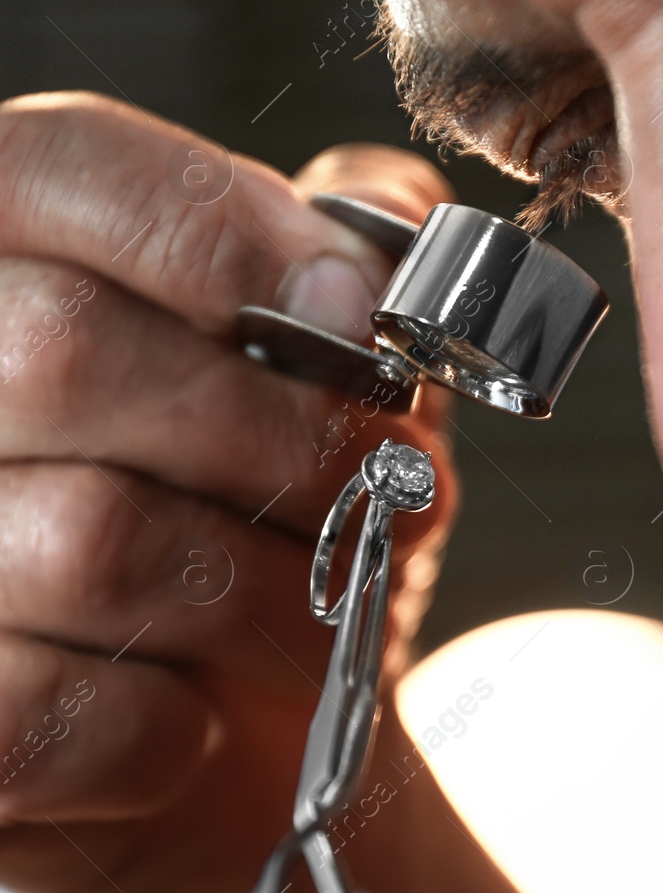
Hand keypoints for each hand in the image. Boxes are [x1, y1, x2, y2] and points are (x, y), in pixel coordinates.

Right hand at [0, 92, 500, 892]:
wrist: (230, 721)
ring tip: (339, 601)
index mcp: (8, 254)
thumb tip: (393, 229)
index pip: (57, 165)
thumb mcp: (330, 358)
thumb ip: (352, 253)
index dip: (222, 227)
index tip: (364, 314)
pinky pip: (50, 714)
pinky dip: (172, 727)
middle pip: (65, 351)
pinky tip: (201, 716)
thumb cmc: (270, 510)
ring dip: (274, 587)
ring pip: (85, 539)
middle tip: (393, 488)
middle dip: (286, 436)